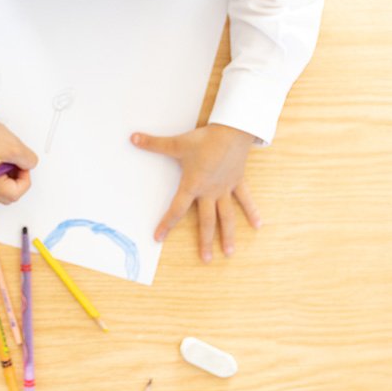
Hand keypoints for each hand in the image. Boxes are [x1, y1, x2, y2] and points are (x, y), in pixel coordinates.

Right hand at [0, 111, 38, 203]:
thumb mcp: (14, 146)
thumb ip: (28, 161)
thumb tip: (30, 167)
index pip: (14, 194)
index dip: (24, 180)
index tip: (24, 166)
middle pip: (9, 196)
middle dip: (19, 180)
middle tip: (19, 163)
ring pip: (6, 190)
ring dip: (13, 177)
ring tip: (11, 160)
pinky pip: (0, 183)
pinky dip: (7, 174)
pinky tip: (6, 161)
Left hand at [131, 124, 261, 261]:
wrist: (232, 131)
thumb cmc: (204, 139)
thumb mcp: (177, 143)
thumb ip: (154, 144)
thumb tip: (133, 138)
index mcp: (193, 185)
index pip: (177, 209)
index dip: (167, 224)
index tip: (159, 238)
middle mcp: (210, 192)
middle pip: (207, 221)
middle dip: (205, 241)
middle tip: (206, 260)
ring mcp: (225, 188)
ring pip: (227, 216)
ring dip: (228, 234)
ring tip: (230, 252)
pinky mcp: (237, 181)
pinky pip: (245, 199)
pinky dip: (252, 211)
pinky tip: (258, 225)